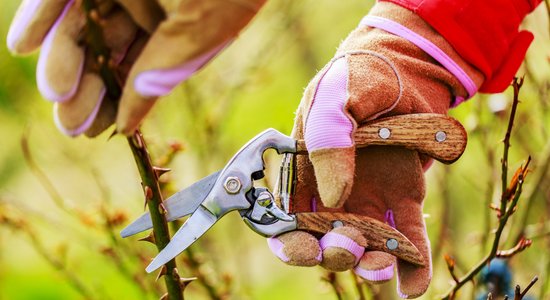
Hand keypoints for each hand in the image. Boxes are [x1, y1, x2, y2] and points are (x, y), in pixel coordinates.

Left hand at [8, 0, 265, 135]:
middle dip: (88, 89)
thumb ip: (163, 72)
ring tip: (56, 93)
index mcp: (177, 28)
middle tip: (71, 122)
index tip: (100, 129)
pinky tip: (24, 46)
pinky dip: (41, 18)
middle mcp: (145, 7)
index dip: (121, 102)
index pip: (142, 72)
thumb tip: (131, 122)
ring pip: (81, 27)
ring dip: (62, 61)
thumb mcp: (197, 31)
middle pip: (107, 54)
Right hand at [268, 2, 482, 297]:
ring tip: (382, 264)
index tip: (303, 248)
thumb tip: (335, 196)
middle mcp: (332, 194)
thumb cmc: (359, 78)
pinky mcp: (404, 200)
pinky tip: (412, 285)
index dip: (289, 242)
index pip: (285, 219)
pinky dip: (410, 266)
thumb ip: (326, 137)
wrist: (405, 68)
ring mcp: (369, 200)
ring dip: (369, 265)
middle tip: (348, 246)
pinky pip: (406, 239)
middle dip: (331, 254)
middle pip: (323, 241)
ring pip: (364, 246)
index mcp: (303, 173)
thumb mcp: (335, 95)